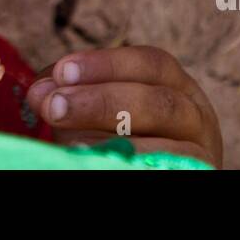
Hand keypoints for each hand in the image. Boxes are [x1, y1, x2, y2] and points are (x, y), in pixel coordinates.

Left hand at [24, 45, 222, 167]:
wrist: (158, 167)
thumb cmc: (126, 136)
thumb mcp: (102, 107)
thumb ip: (73, 94)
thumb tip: (40, 91)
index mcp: (176, 84)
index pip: (151, 63)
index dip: (106, 64)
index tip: (62, 71)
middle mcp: (196, 116)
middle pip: (158, 103)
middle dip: (102, 101)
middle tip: (54, 106)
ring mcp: (200, 154)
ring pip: (166, 147)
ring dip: (111, 142)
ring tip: (71, 144)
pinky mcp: (196, 177)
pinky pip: (166, 172)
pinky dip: (130, 167)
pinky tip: (97, 164)